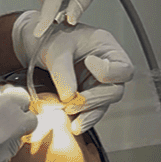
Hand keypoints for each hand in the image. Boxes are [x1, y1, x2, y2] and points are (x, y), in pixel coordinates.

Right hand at [0, 84, 33, 161]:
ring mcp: (2, 157)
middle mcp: (7, 135)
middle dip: (13, 118)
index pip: (24, 99)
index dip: (12, 99)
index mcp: (1, 111)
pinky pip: (1, 158)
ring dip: (2, 136)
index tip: (2, 101)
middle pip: (26, 122)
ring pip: (13, 142)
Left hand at [11, 12, 134, 132]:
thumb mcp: (56, 49)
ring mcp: (97, 84)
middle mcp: (107, 68)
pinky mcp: (86, 97)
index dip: (109, 71)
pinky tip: (73, 124)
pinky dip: (82, 119)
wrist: (36, 45)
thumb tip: (69, 96)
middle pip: (115, 91)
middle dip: (95, 99)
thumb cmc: (51, 36)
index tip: (88, 63)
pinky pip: (90, 112)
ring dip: (89, 114)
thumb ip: (62, 71)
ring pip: (103, 105)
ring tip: (74, 122)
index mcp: (107, 48)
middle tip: (73, 102)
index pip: (124, 69)